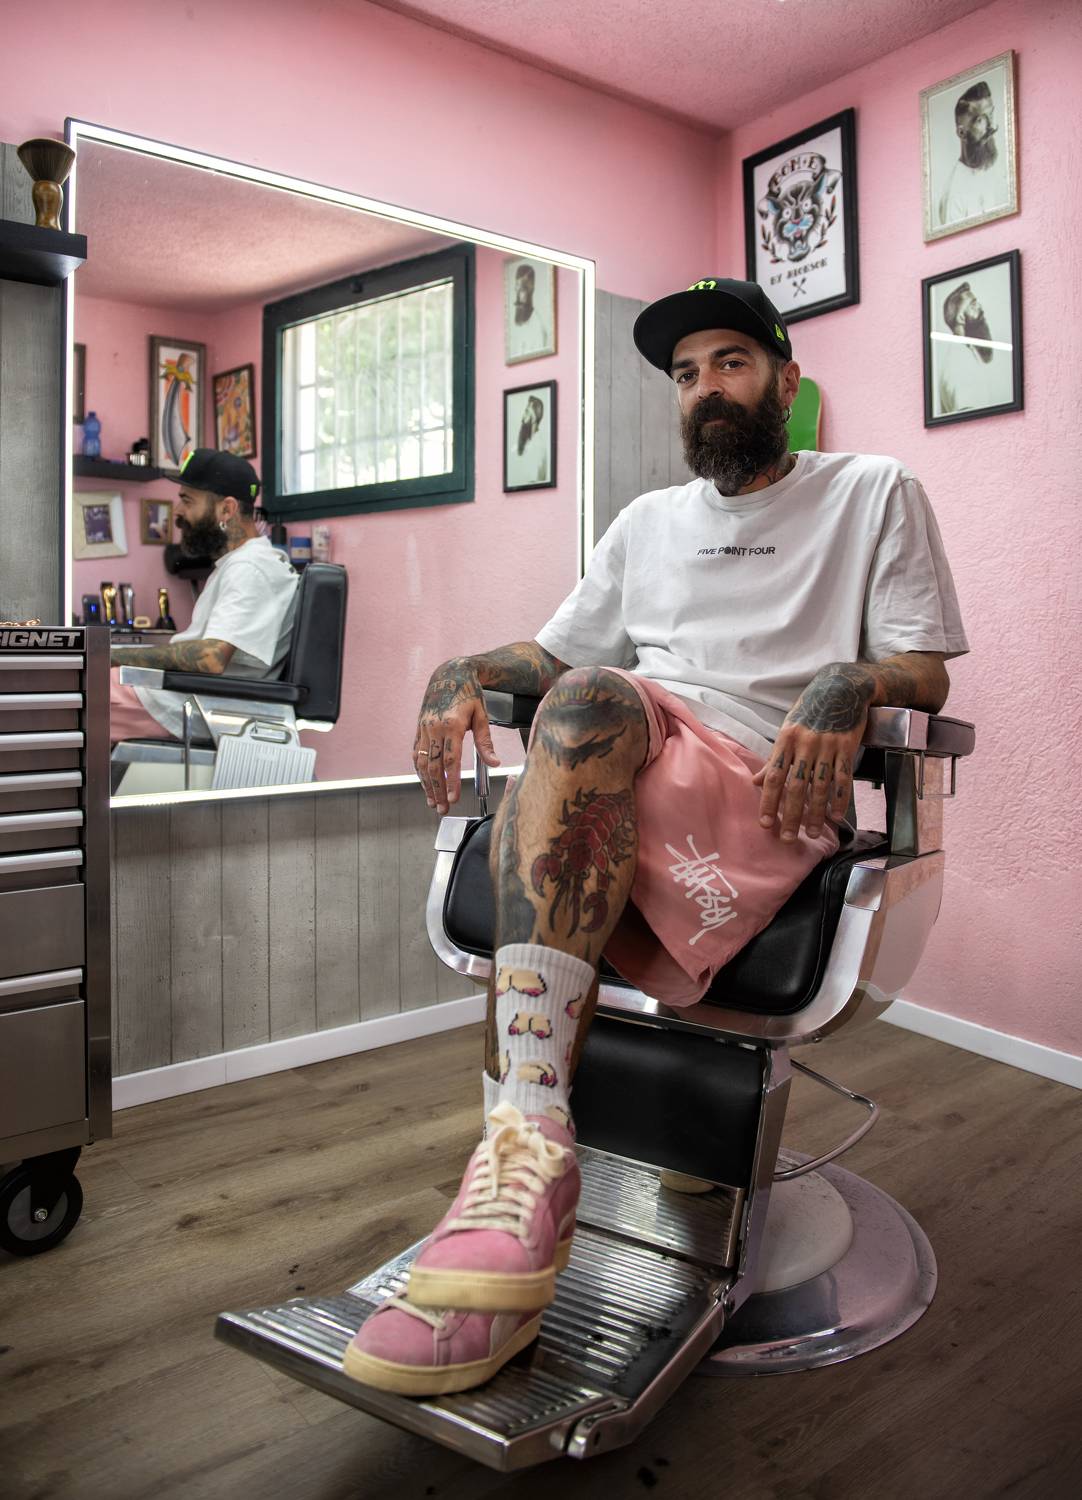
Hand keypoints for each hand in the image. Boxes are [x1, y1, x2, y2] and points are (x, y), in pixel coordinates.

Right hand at [414, 657, 500, 813]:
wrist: (450, 673)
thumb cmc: (470, 693)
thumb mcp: (482, 716)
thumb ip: (486, 742)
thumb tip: (495, 764)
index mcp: (452, 725)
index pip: (450, 761)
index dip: (451, 782)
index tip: (453, 799)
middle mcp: (434, 728)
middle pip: (434, 766)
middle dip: (437, 790)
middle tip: (442, 809)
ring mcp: (424, 728)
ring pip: (422, 762)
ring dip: (426, 784)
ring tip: (432, 802)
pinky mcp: (419, 728)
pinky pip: (417, 753)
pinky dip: (420, 771)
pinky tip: (425, 783)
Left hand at [752, 664, 878, 840]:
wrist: (841, 688)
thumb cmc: (810, 710)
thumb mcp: (788, 729)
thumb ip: (775, 758)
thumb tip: (755, 782)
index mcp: (785, 740)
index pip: (774, 776)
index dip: (768, 801)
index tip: (765, 823)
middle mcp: (805, 744)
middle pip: (796, 786)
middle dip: (791, 815)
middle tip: (788, 838)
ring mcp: (827, 746)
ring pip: (820, 786)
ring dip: (816, 812)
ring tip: (813, 833)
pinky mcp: (847, 747)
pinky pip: (843, 778)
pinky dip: (840, 799)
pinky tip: (836, 816)